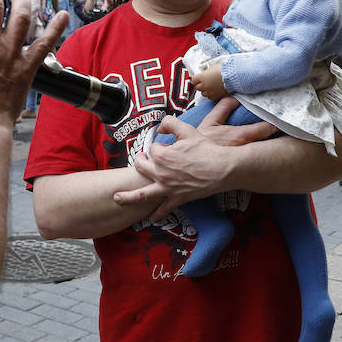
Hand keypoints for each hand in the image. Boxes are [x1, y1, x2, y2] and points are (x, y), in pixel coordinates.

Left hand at [112, 99, 276, 217]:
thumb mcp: (188, 130)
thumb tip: (160, 126)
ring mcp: (168, 188)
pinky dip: (156, 214)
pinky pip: (163, 208)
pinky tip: (150, 218)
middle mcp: (161, 173)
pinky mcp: (178, 198)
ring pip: (142, 194)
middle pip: (141, 166)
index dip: (159, 146)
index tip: (168, 145)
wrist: (224, 168)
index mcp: (162, 155)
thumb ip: (170, 123)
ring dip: (127, 197)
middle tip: (143, 159)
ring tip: (117, 197)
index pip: (152, 148)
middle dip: (141, 161)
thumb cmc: (207, 149)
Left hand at [191, 64, 226, 99]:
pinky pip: (210, 97)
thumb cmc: (224, 70)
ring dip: (206, 90)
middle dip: (201, 85)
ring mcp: (209, 91)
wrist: (233, 76)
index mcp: (202, 77)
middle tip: (206, 82)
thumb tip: (205, 74)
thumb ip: (207, 72)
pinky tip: (215, 90)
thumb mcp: (212, 68)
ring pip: (203, 93)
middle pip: (197, 87)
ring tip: (211, 87)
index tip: (199, 79)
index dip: (197, 79)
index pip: (193, 80)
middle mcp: (204, 85)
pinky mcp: (215, 96)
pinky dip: (211, 95)